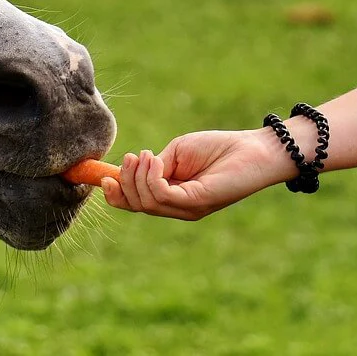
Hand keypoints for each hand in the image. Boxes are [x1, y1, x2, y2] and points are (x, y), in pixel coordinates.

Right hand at [100, 129, 290, 219]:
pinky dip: (151, 176)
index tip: (104, 177)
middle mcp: (177, 208)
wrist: (253, 149)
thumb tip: (135, 170)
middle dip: (124, 182)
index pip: (134, 204)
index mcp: (170, 196)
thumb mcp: (175, 154)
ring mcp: (186, 208)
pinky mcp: (196, 203)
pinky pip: (161, 195)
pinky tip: (155, 160)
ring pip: (146, 202)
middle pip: (135, 205)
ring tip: (146, 155)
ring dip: (137, 176)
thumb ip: (154, 166)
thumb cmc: (217, 148)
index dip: (115, 194)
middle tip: (132, 157)